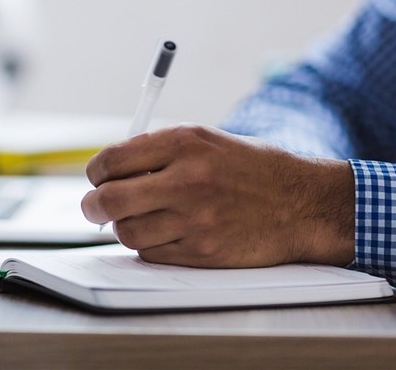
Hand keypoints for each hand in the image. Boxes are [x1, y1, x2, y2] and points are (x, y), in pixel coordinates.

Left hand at [82, 124, 354, 267]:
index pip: (112, 160)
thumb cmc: (252, 169)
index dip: (96, 172)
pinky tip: (166, 233)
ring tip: (140, 218)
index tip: (97, 178)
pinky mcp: (202, 252)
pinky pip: (151, 253)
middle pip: (109, 199)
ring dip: (124, 227)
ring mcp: (194, 219)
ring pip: (126, 232)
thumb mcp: (207, 141)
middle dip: (93, 205)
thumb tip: (110, 170)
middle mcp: (187, 178)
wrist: (302, 204)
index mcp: (185, 142)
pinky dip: (149, 246)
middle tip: (94, 207)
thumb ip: (159, 151)